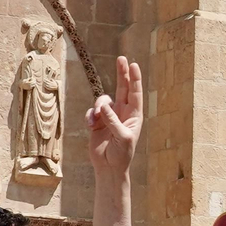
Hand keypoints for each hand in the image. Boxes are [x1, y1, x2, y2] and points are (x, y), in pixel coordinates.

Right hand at [85, 56, 142, 179]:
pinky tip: (90, 126)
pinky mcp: (97, 122)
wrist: (108, 167)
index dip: (134, 78)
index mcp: (134, 115)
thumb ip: (113, 120)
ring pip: (103, 100)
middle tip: (121, 58)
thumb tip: (103, 106)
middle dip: (121, 74)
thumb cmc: (121, 154)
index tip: (133, 64)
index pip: (135, 93)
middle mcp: (123, 112)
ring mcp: (109, 116)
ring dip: (98, 106)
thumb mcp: (122, 137)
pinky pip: (92, 112)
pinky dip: (90, 116)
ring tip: (96, 119)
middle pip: (122, 88)